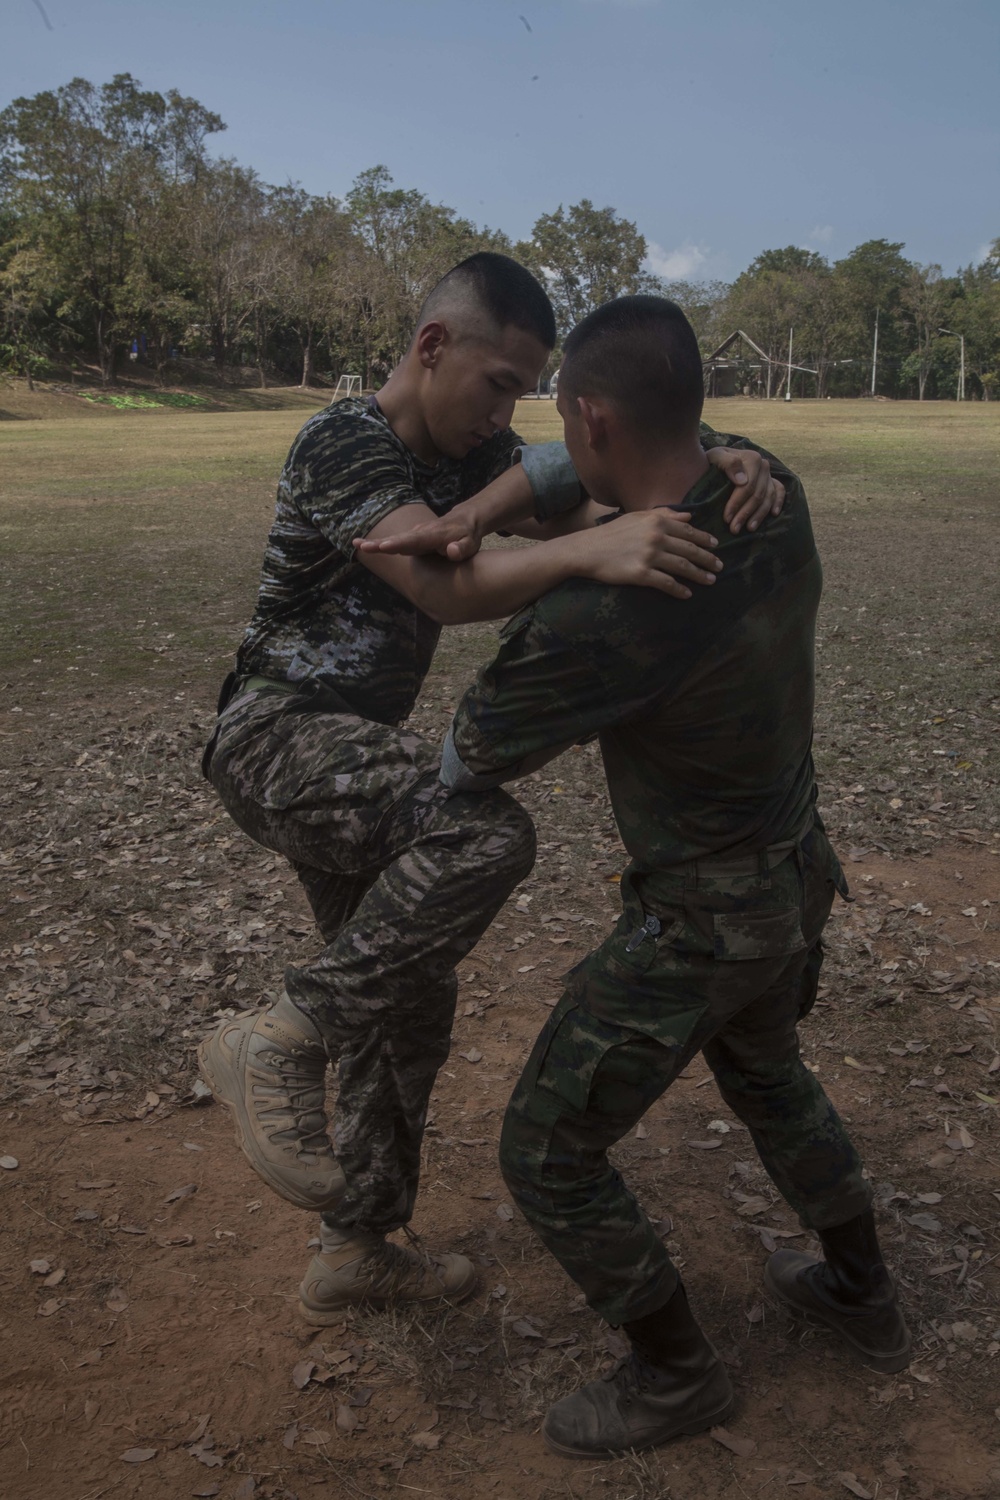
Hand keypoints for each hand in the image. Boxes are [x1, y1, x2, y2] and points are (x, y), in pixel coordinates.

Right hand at [354, 511, 482, 561]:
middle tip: (359, 545)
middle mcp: (420, 533)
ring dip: (374, 543)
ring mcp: (414, 534)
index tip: (384, 546)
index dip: (399, 544)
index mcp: (432, 535)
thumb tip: (451, 551)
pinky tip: (363, 545)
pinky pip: (394, 541)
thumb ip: (461, 549)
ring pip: (393, 539)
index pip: (414, 541)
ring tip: (356, 544)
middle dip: (379, 543)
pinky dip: (379, 543)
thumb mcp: (470, 544)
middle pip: (397, 539)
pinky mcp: (411, 538)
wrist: (465, 520)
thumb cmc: (467, 535)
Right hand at [573, 509, 720, 599]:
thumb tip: (689, 516)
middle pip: (690, 550)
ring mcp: (649, 556)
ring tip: (710, 580)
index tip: (716, 546)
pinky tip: (687, 594)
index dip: (704, 540)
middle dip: (707, 559)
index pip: (688, 532)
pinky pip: (666, 583)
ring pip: (682, 567)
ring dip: (699, 575)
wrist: (587, 550)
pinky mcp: (641, 574)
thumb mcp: (637, 517)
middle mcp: (656, 538)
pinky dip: (679, 590)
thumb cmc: (612, 533)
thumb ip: (664, 515)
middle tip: (719, 567)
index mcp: (657, 522)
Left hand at [706, 447, 785, 533]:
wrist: (718, 460)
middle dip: (745, 514)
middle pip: (757, 495)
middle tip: (734, 529)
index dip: (737, 504)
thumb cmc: (714, 460)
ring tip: (749, 529)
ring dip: (759, 515)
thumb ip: (727, 462)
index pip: (747, 486)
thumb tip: (742, 480)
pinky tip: (773, 514)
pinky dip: (778, 502)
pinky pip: (779, 491)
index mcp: (752, 459)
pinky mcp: (772, 481)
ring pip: (768, 497)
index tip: (727, 518)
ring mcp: (768, 474)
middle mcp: (763, 466)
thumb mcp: (715, 456)